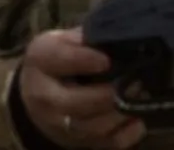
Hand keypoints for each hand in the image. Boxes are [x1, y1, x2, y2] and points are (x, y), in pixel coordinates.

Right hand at [18, 28, 144, 148]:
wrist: (34, 95)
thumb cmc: (54, 62)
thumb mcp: (60, 40)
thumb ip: (83, 37)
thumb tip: (115, 35)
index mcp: (41, 62)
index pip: (59, 60)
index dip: (83, 60)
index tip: (106, 60)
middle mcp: (45, 98)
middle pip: (75, 103)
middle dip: (107, 95)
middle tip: (133, 82)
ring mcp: (60, 125)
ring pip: (93, 128)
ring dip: (120, 113)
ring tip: (139, 96)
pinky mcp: (78, 142)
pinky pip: (107, 144)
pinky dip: (128, 134)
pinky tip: (138, 118)